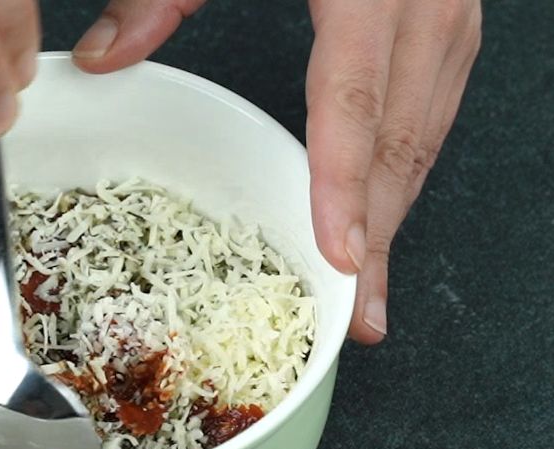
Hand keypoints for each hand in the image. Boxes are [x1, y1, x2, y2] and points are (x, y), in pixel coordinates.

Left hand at [74, 0, 481, 343]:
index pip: (355, 98)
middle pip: (403, 134)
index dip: (347, 185)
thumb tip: (104, 57)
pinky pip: (433, 103)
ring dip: (396, 208)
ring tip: (367, 280)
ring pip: (428, 128)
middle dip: (380, 231)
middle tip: (358, 312)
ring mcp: (447, 5)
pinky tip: (380, 205)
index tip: (341, 257)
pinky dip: (403, 162)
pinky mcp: (448, 14)